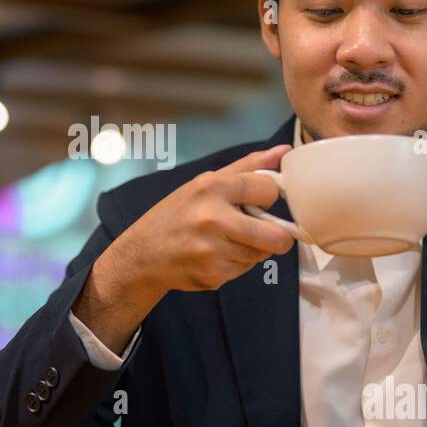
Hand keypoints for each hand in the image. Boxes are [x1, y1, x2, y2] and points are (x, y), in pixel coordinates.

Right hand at [112, 144, 295, 299]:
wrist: (142, 254)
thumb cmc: (178, 214)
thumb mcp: (206, 182)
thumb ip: (248, 167)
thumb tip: (284, 151)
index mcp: (212, 188)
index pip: (269, 190)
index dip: (269, 197)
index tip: (259, 201)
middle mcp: (212, 218)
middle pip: (275, 236)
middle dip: (276, 236)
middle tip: (264, 232)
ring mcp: (212, 250)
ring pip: (261, 255)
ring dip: (253, 250)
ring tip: (228, 241)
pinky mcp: (212, 275)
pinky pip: (245, 270)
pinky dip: (237, 264)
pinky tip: (216, 256)